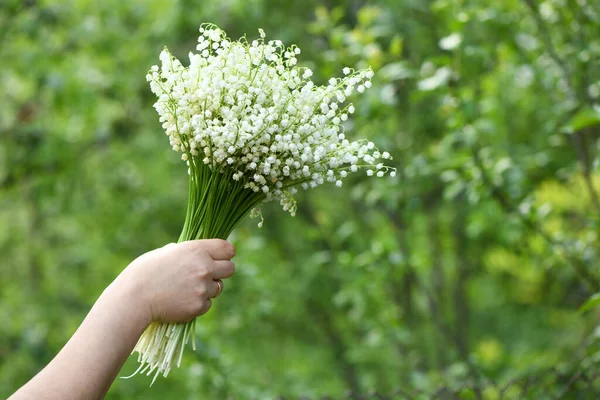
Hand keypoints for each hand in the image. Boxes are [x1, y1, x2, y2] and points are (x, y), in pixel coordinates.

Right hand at [114, 239, 235, 325]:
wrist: (134, 298)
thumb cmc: (144, 272)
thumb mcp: (164, 253)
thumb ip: (184, 252)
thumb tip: (195, 253)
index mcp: (196, 250)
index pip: (227, 248)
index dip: (226, 253)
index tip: (222, 257)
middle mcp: (204, 267)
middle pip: (230, 268)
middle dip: (222, 271)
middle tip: (209, 275)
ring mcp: (203, 288)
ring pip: (218, 288)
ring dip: (208, 289)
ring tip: (186, 289)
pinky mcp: (199, 306)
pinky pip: (207, 304)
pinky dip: (198, 303)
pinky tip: (181, 301)